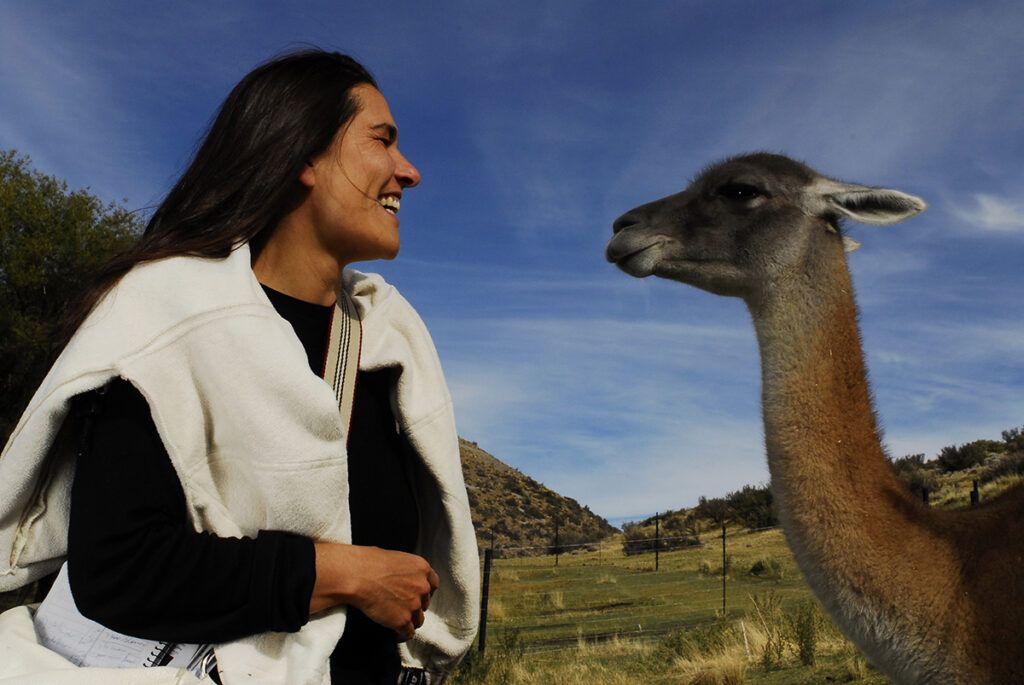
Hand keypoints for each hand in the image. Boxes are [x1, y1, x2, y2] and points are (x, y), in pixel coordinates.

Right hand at [312, 543, 439, 641]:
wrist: (357, 575)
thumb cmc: (369, 563)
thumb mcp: (396, 558)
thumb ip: (407, 570)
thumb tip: (403, 578)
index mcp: (422, 568)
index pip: (433, 584)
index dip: (425, 592)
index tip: (418, 596)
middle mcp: (422, 586)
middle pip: (425, 602)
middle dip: (416, 605)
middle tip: (403, 607)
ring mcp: (414, 605)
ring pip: (418, 619)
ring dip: (410, 621)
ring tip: (400, 623)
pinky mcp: (403, 620)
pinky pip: (408, 633)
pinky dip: (402, 635)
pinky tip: (396, 635)